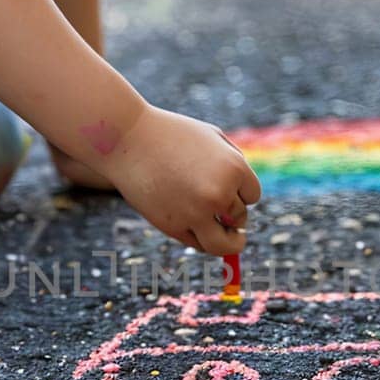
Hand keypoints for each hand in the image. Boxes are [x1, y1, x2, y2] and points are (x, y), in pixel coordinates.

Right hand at [100, 107, 260, 254]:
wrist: (127, 140)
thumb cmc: (171, 135)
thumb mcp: (212, 138)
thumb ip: (233, 163)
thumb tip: (246, 199)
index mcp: (234, 168)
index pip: (252, 196)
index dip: (240, 193)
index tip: (223, 185)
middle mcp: (219, 193)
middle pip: (240, 218)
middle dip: (229, 213)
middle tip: (210, 202)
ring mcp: (196, 213)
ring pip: (224, 244)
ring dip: (227, 242)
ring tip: (221, 235)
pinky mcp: (174, 227)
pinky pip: (198, 244)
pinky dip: (199, 238)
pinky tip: (191, 223)